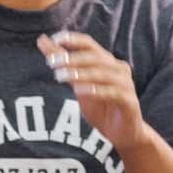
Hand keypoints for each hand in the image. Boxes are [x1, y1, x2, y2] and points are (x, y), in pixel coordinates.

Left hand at [41, 30, 146, 152]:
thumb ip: (62, 61)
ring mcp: (126, 84)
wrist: (121, 133)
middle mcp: (119, 69)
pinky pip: (112, 92)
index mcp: (107, 61)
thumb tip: (42, 39)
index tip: (55, 39)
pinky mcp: (130, 101)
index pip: (90, 44)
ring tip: (59, 76)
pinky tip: (78, 90)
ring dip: (80, 73)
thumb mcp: (76, 82)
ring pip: (102, 73)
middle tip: (51, 62)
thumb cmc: (100, 105)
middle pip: (95, 57)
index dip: (73, 39)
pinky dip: (95, 90)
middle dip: (72, 58)